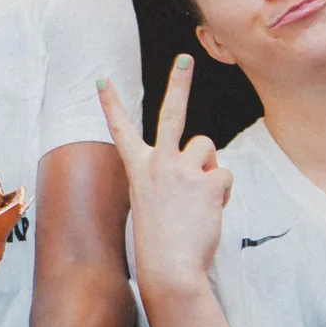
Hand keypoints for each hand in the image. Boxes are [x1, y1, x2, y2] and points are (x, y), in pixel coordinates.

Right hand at [99, 54, 231, 289]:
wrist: (169, 267)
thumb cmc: (160, 240)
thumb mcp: (152, 201)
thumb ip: (167, 176)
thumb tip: (201, 161)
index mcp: (138, 169)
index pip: (120, 129)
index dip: (110, 103)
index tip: (101, 80)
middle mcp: (158, 163)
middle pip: (171, 113)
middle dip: (177, 82)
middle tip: (184, 58)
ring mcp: (182, 170)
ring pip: (207, 147)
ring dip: (209, 167)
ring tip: (199, 196)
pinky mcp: (208, 182)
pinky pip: (224, 175)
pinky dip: (222, 193)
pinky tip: (210, 210)